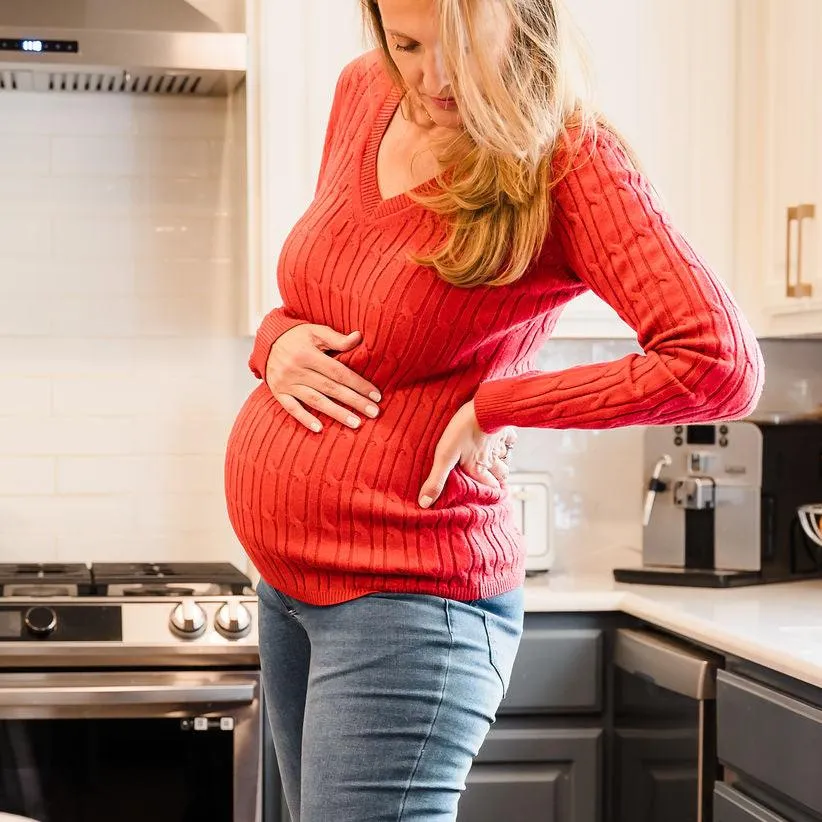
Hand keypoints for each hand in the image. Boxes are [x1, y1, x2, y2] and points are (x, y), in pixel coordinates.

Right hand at [265, 324, 381, 432]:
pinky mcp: (278, 392)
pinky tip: (320, 429)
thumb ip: (337, 338)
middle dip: (354, 401)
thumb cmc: (297, 336)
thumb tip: (359, 337)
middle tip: (374, 412)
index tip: (376, 395)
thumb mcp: (316, 331)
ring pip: (315, 401)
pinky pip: (291, 408)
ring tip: (356, 423)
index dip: (358, 384)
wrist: (266, 340)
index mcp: (308, 354)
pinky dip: (305, 419)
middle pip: (330, 388)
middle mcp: (296, 370)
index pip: (339, 372)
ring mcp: (286, 383)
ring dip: (336, 413)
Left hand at [419, 400, 516, 507]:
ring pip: (505, 459)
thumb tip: (425, 503)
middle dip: (498, 479)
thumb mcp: (444, 456)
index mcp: (477, 468)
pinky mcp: (504, 430)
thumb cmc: (462, 431)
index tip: (488, 497)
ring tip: (496, 463)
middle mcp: (491, 459)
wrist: (484, 408)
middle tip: (494, 482)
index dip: (488, 492)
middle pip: (500, 475)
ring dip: (501, 461)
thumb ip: (436, 479)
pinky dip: (507, 441)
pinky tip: (502, 439)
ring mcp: (498, 445)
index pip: (488, 487)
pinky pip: (509, 439)